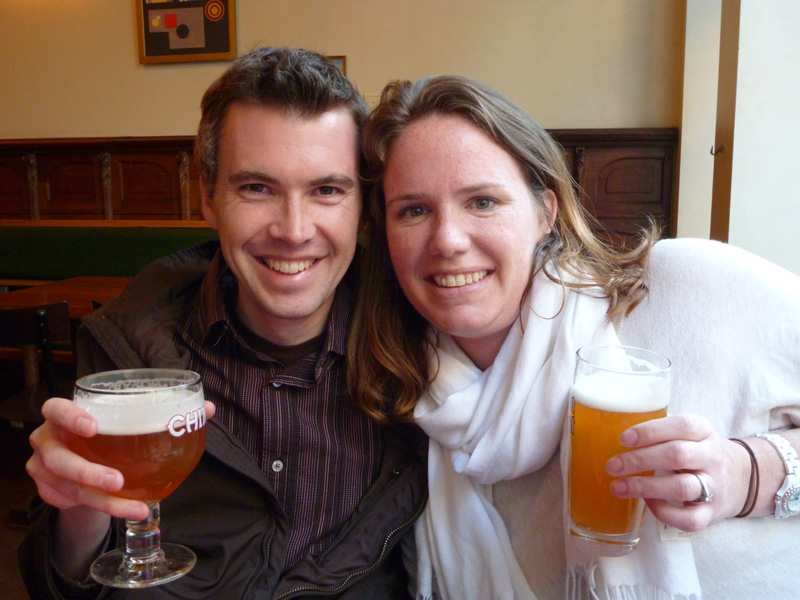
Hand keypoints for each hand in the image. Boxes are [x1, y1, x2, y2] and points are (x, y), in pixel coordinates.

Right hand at [27, 397, 216, 520]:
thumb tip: (207, 408)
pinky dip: (100, 509)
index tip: (93, 427)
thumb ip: (166, 411)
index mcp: (63, 415)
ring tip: (134, 507)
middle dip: (87, 471)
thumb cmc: (109, 434)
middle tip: (118, 481)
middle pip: (59, 457)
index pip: (55, 408)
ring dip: (103, 500)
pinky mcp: (49, 491)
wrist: (85, 466)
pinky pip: (73, 503)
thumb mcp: (129, 420)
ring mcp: (44, 468)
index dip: (69, 417)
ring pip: (70, 487)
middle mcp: (48, 440)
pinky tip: (122, 511)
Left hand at [605, 413, 749, 531]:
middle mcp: (712, 457)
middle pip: (677, 455)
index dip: (651, 431)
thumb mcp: (690, 432)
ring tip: (618, 487)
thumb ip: (662, 431)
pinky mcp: (712, 513)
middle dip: (640, 460)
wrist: (743, 479)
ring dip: (645, 487)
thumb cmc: (700, 451)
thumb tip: (612, 430)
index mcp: (704, 431)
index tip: (624, 439)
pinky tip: (647, 504)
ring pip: (682, 486)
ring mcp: (715, 486)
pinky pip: (689, 518)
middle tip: (612, 466)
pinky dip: (664, 512)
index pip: (682, 426)